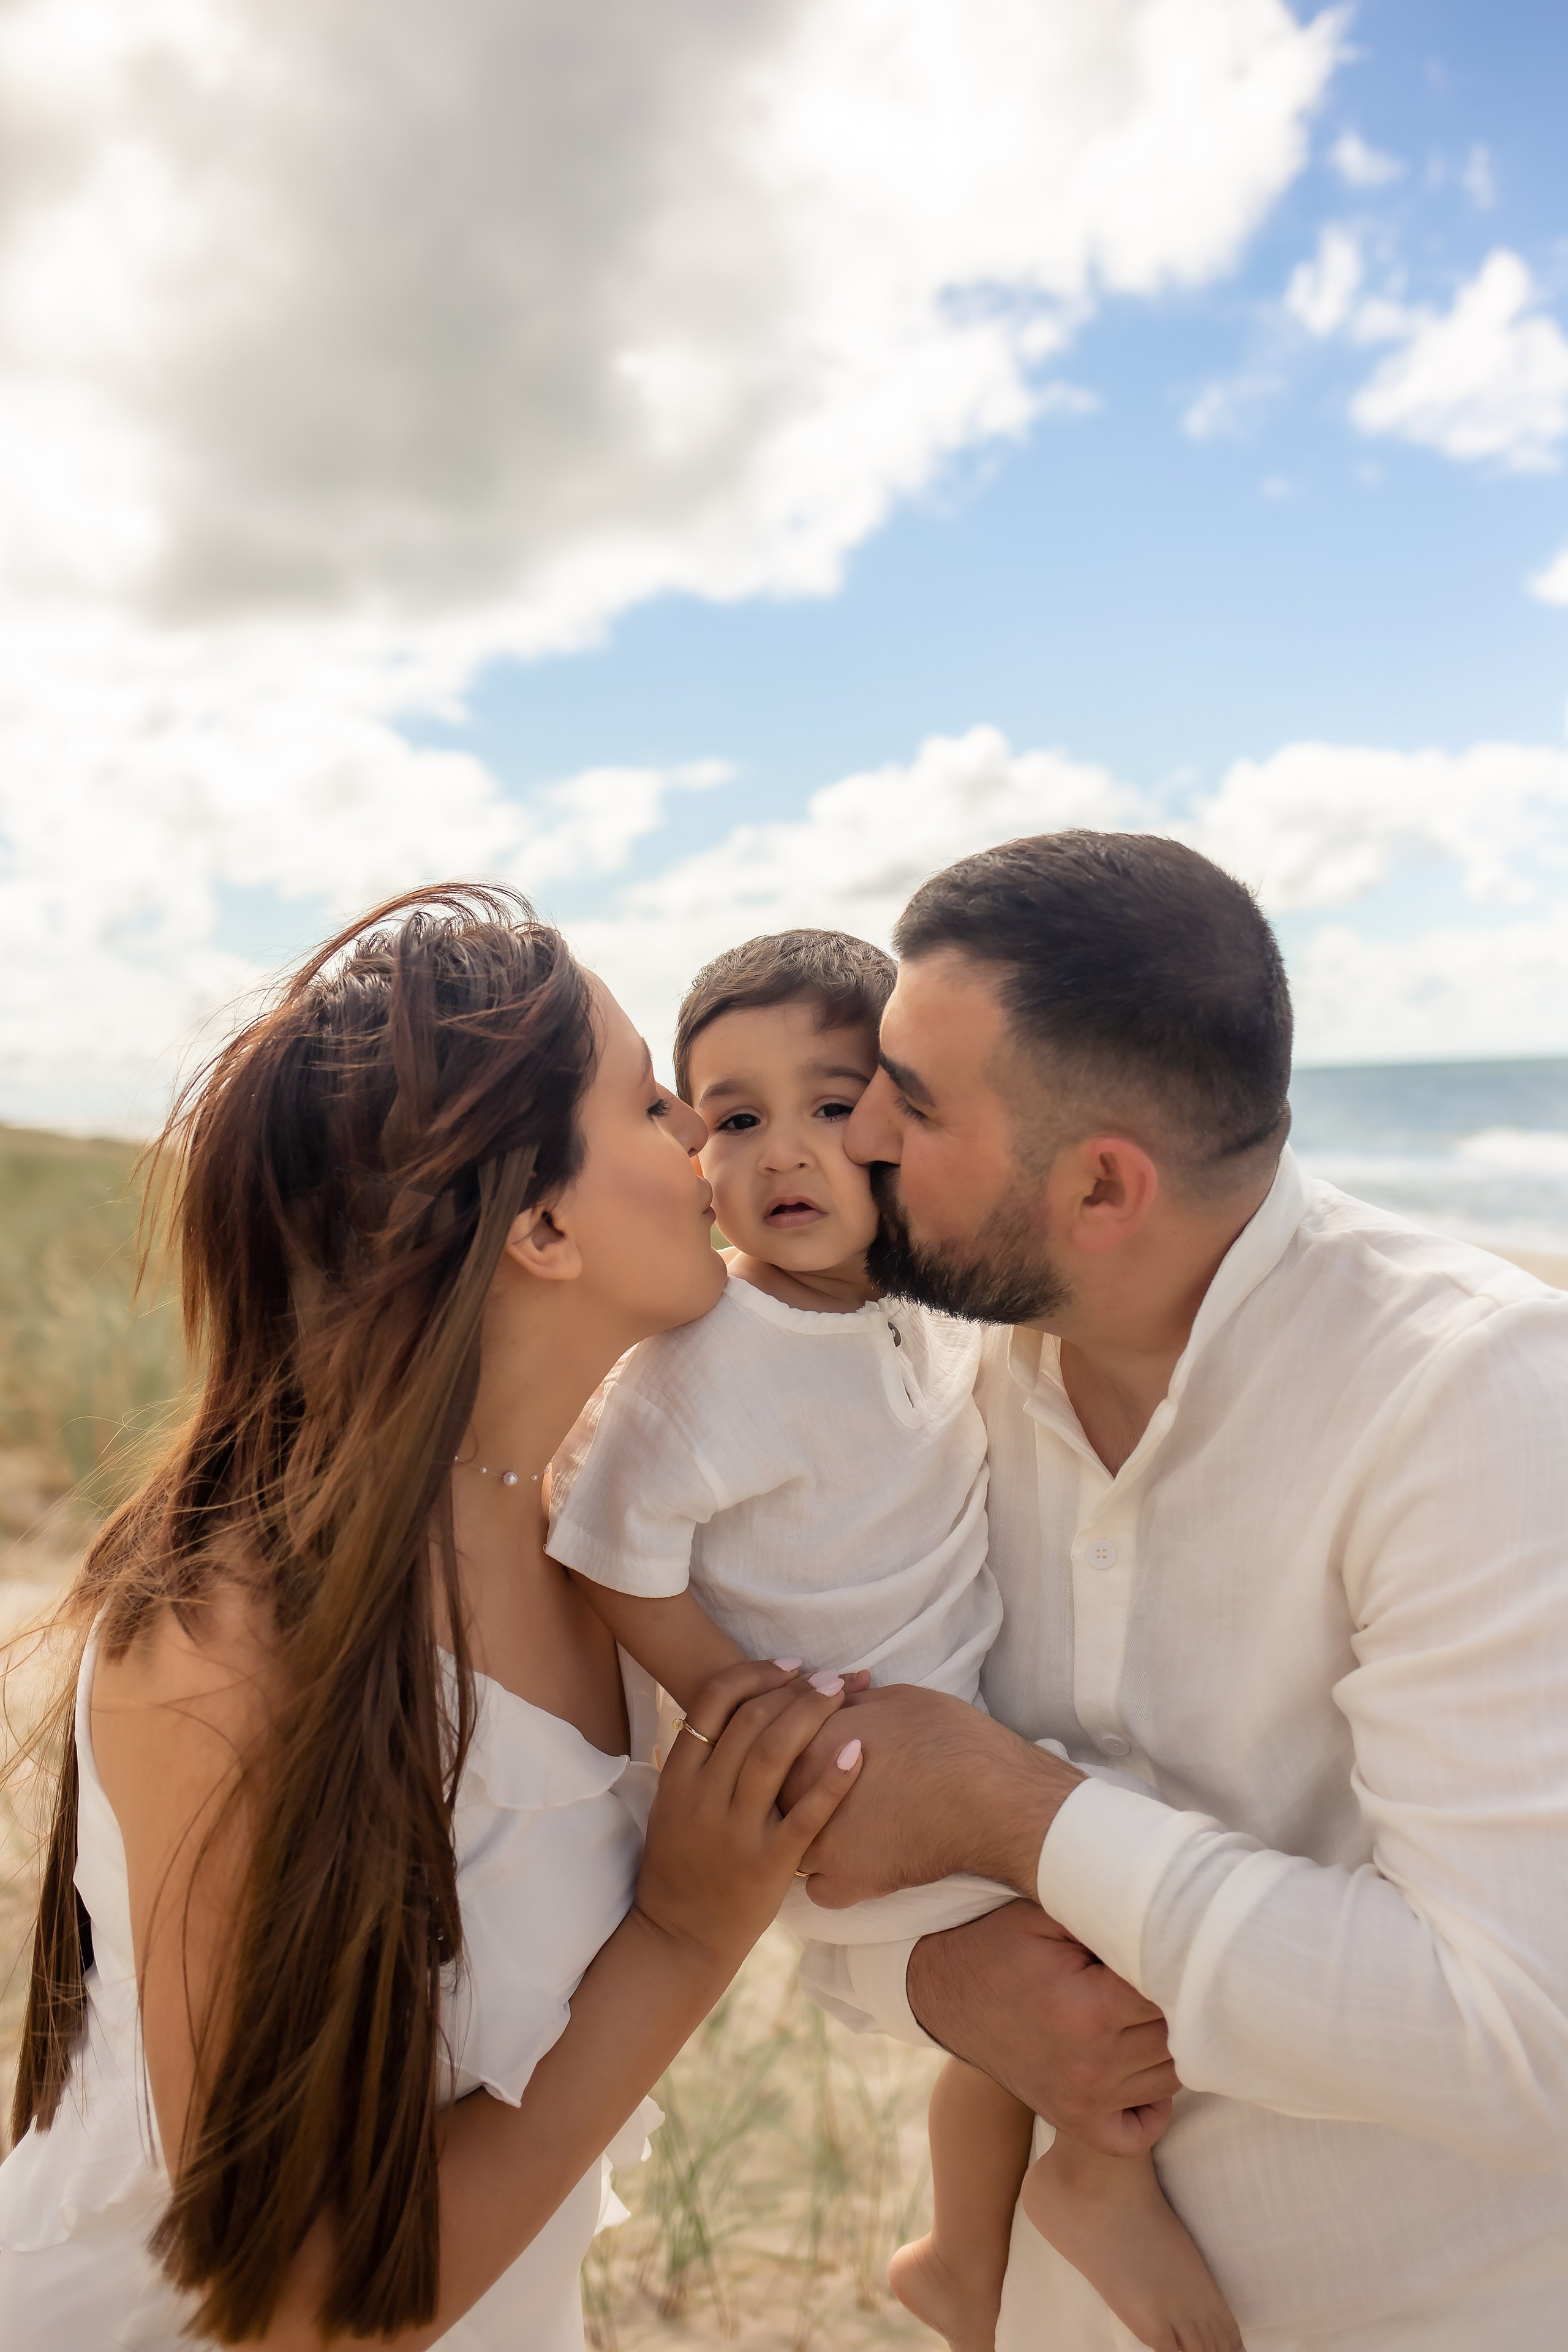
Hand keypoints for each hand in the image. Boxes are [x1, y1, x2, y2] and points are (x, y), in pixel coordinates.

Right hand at [636, 1661, 862, 1969]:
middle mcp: (703, 1797)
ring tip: (843, 1694)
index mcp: (678, 1777)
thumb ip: (694, 1760)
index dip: (754, 1673)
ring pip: (774, 1753)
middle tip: (830, 1676)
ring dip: (812, 1714)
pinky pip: (805, 1813)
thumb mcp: (672, 1805)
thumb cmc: (680, 1865)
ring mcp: (735, 1830)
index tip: (790, 1665)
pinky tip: (857, 1750)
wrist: (678, 1937)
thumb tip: (724, 1708)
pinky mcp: (768, 1863)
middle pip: (750, 1719)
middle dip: (795, 1688)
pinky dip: (832, 1778)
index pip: (712, 1701)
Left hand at [783, 1682, 1083, 1903]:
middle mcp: (804, 1792)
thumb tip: (833, 1700)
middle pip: (773, 1794)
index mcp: (814, 1741)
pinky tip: (848, 1866)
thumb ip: (852, 1702)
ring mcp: (820, 1841)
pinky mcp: (845, 1882)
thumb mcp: (897, 1701)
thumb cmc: (953, 1739)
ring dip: (801, 1836)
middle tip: (810, 1793)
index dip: (791, 1745)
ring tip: (825, 1830)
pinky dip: (831, 1878)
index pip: (776, 1743)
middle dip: (787, 1792)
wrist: (994, 1800)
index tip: (809, 1750)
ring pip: (788, 1842)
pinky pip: (816, 1887)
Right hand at [908, 1900, 1178, 2155]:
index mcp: (1090, 2009)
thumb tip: (1173, 1924)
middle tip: (1152, 1971)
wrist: (942, 1989)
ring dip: (1168, 2043)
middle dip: (1174, 2000)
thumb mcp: (1048, 1913)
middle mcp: (1091, 2065)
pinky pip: (1138, 2133)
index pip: (1175, 1992)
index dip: (1174, 1963)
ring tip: (1142, 2007)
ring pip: (1171, 2077)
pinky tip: (1139, 2066)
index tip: (1160, 1945)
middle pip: (1179, 2036)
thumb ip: (1110, 1920)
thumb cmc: (1000, 1942)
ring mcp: (1083, 2101)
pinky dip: (1151, 2105)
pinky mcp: (1073, 2121)